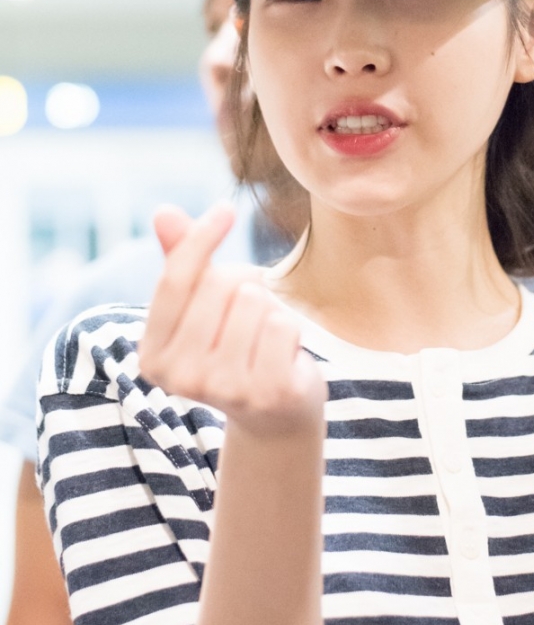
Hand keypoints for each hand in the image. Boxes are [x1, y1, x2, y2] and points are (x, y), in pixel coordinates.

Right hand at [138, 203, 326, 441]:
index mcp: (152, 356)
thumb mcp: (202, 305)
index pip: (174, 279)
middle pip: (219, 285)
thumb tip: (164, 212)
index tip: (225, 209)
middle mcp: (180, 378)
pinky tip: (282, 355)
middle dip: (242, 283)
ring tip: (263, 338)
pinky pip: (282, 324)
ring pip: (253, 301)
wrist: (274, 415)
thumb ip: (181, 260)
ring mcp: (224, 390)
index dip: (201, 238)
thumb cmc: (233, 347)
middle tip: (247, 314)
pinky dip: (290, 329)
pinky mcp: (266, 393)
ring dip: (268, 308)